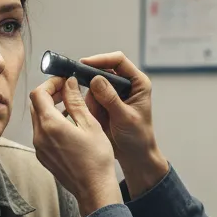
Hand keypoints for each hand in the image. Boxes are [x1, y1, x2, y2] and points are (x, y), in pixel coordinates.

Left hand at [30, 75, 122, 216]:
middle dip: (50, 94)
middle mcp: (39, 136)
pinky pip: (41, 133)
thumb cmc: (96, 159)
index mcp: (50, 125)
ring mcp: (39, 148)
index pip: (39, 93)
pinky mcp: (43, 156)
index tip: (64, 81)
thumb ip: (76, 101)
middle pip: (36, 105)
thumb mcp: (90, 124)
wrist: (93, 189)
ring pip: (38, 119)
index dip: (50, 83)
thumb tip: (68, 83)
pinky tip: (69, 126)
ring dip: (50, 109)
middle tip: (68, 92)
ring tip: (71, 108)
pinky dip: (51, 124)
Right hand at [78, 52, 168, 197]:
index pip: (118, 61)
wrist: (134, 156)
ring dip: (91, 99)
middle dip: (91, 81)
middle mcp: (125, 85)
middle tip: (79, 88)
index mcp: (137, 83)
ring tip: (100, 117)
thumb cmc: (137, 137)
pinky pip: (89, 99)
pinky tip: (96, 119)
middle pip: (102, 70)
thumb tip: (96, 79)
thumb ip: (111, 99)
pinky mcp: (103, 103)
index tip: (85, 64)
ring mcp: (112, 94)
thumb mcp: (125, 118)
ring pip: (93, 85)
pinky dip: (88, 107)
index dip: (101, 60)